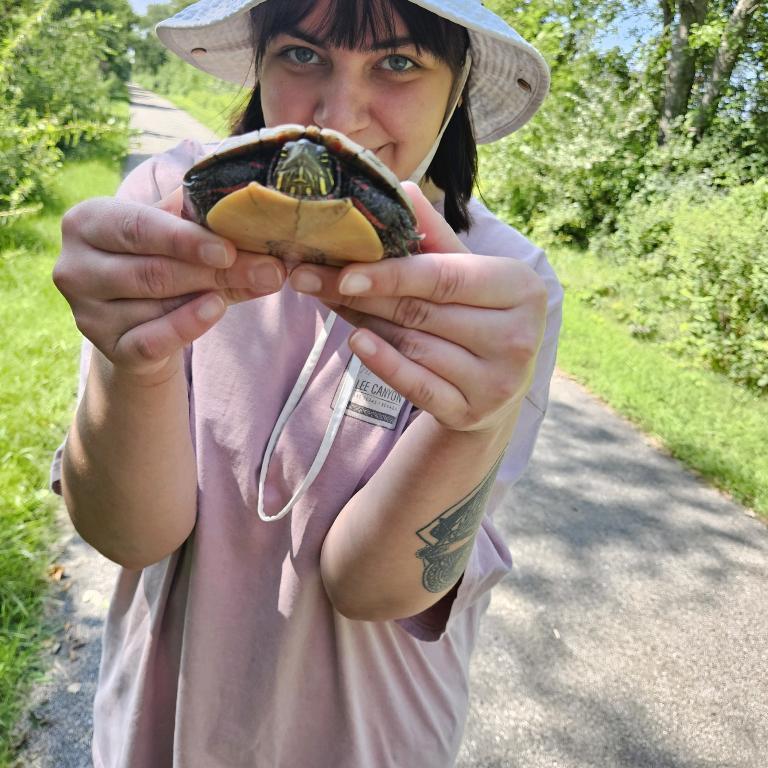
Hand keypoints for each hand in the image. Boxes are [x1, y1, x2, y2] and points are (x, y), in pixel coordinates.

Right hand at [53, 186, 286, 378]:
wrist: (140, 322)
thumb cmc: (160, 261)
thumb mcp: (175, 237)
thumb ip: (205, 226)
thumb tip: (253, 218)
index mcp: (87, 222)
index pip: (136, 227)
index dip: (183, 238)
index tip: (228, 248)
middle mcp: (75, 267)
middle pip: (152, 269)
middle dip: (215, 269)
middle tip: (268, 269)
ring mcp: (88, 313)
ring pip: (156, 303)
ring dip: (210, 293)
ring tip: (257, 283)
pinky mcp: (110, 349)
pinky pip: (153, 339)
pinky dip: (189, 325)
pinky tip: (217, 309)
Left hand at [288, 182, 547, 434]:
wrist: (496, 389)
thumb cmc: (478, 317)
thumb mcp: (468, 274)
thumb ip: (435, 237)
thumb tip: (400, 187)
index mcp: (521, 290)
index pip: (446, 277)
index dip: (392, 274)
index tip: (342, 270)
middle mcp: (517, 337)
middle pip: (423, 311)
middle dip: (360, 295)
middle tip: (308, 278)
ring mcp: (496, 381)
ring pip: (414, 346)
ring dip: (364, 322)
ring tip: (326, 302)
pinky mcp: (471, 413)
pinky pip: (417, 386)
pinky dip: (383, 364)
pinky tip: (357, 341)